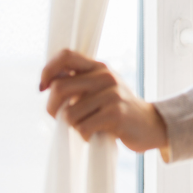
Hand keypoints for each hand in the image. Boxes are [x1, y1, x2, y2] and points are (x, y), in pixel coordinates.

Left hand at [40, 48, 168, 153]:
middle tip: (63, 118)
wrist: (149, 125)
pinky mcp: (115, 113)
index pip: (65, 56)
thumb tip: (46, 85)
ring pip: (68, 114)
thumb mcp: (100, 90)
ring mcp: (112, 93)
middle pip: (59, 88)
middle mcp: (105, 76)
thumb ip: (77, 84)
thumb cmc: (116, 110)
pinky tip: (97, 133)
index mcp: (99, 67)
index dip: (47, 70)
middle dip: (52, 109)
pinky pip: (82, 128)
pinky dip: (85, 136)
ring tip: (89, 126)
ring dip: (74, 127)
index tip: (43, 88)